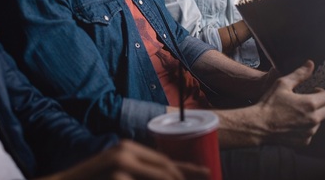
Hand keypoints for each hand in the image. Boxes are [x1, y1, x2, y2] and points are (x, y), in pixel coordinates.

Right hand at [43, 140, 209, 179]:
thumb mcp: (119, 172)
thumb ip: (140, 171)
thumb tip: (171, 174)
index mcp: (128, 149)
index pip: (166, 160)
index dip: (189, 169)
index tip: (208, 173)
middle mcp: (126, 152)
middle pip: (167, 172)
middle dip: (182, 179)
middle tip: (202, 178)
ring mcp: (120, 165)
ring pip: (161, 177)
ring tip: (185, 179)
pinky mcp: (116, 175)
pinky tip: (126, 179)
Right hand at [254, 60, 324, 146]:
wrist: (259, 125)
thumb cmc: (269, 103)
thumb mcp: (282, 84)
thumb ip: (299, 74)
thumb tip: (310, 64)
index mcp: (310, 103)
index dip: (320, 92)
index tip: (312, 91)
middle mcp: (314, 119)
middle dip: (321, 104)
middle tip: (307, 101)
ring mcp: (310, 131)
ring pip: (320, 121)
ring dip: (313, 116)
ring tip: (297, 112)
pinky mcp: (304, 141)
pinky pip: (311, 132)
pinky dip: (305, 128)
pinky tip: (293, 123)